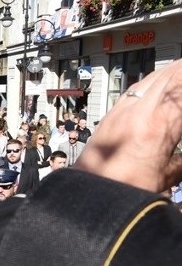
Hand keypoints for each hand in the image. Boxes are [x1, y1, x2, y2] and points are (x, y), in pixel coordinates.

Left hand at [74, 58, 181, 192]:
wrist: (92, 194)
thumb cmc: (129, 188)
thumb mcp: (169, 176)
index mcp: (163, 123)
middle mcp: (142, 110)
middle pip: (173, 75)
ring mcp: (123, 110)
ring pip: (152, 78)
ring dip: (172, 71)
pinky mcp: (110, 115)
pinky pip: (134, 89)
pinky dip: (151, 82)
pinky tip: (158, 82)